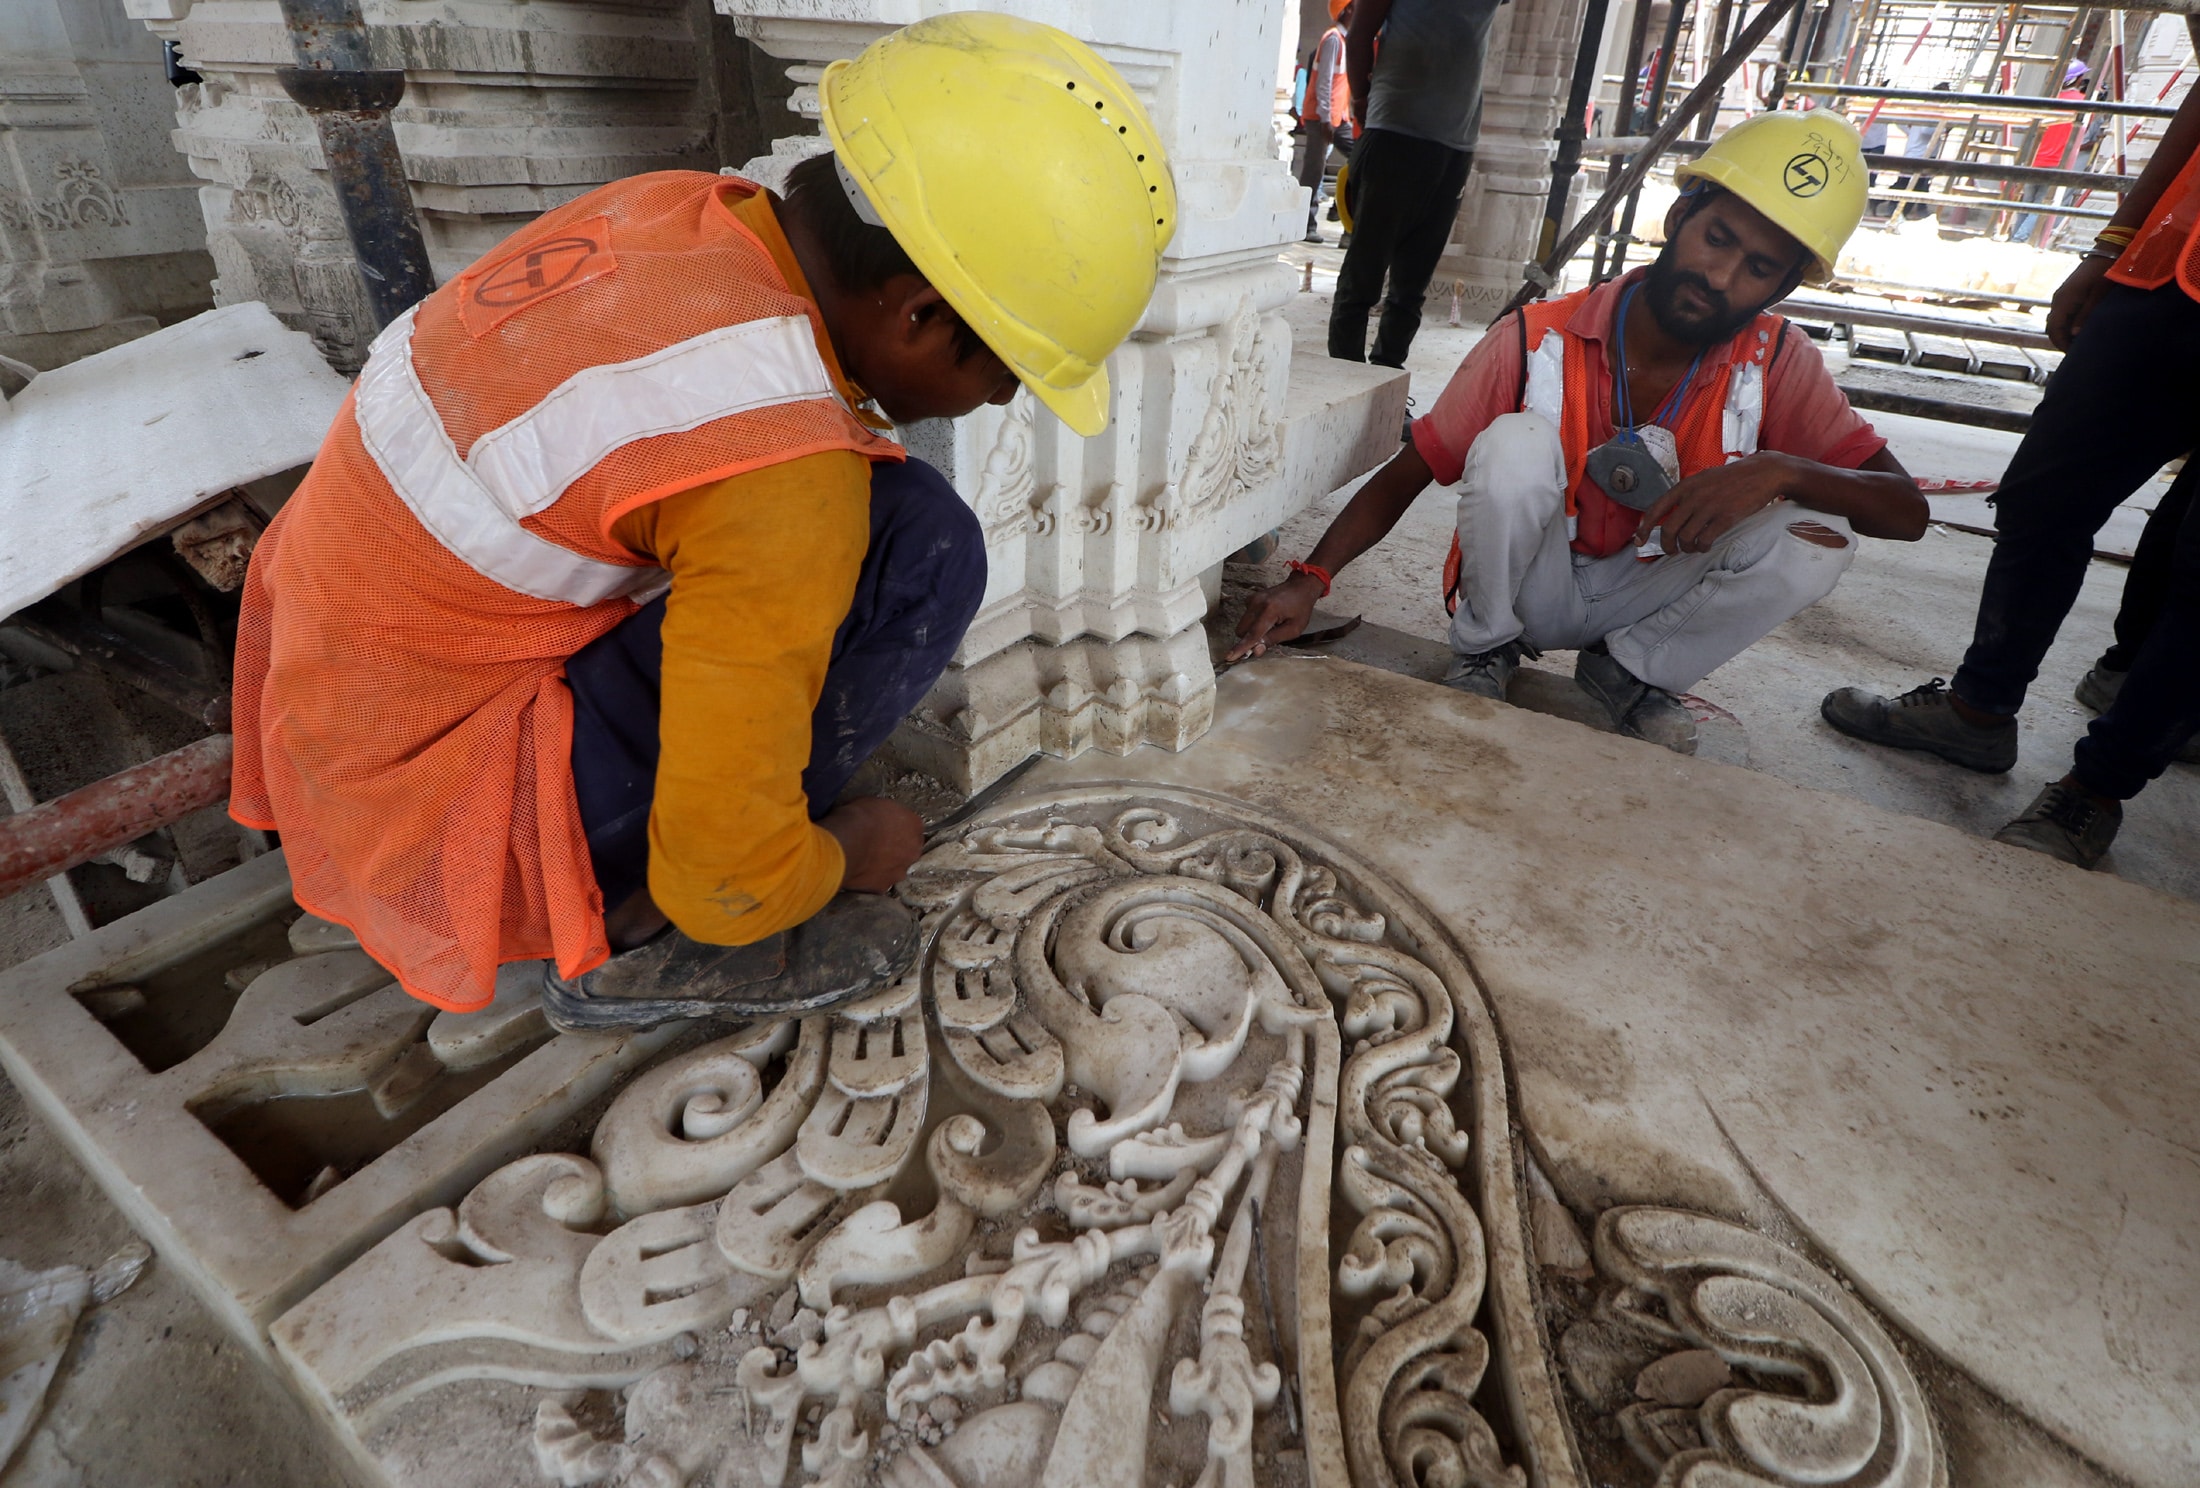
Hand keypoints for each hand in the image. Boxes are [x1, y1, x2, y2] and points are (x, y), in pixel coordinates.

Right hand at [822, 796, 924, 892]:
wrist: (846, 842)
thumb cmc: (858, 818)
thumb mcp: (875, 803)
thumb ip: (885, 815)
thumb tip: (878, 818)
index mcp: (915, 825)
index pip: (912, 827)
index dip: (897, 828)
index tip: (885, 829)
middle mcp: (913, 850)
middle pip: (908, 850)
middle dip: (895, 849)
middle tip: (876, 845)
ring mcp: (900, 871)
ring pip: (895, 868)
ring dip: (885, 865)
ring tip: (865, 860)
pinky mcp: (883, 886)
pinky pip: (879, 882)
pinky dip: (871, 878)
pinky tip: (858, 871)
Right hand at [1227, 572, 1321, 660]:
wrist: (1300, 587)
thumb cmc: (1300, 609)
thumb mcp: (1294, 629)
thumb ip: (1274, 639)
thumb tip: (1256, 650)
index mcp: (1270, 610)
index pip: (1253, 633)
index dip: (1242, 647)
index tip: (1230, 657)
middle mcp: (1257, 603)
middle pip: (1242, 630)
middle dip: (1249, 639)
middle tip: (1267, 637)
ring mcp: (1252, 599)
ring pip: (1242, 625)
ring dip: (1252, 630)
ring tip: (1270, 625)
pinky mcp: (1250, 599)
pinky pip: (1245, 617)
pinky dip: (1253, 622)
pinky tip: (1267, 618)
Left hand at [1634, 452, 1790, 553]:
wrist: (1762, 473)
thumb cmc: (1732, 478)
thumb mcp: (1704, 478)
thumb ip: (1687, 493)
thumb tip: (1670, 513)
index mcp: (1685, 486)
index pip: (1655, 509)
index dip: (1643, 528)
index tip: (1638, 541)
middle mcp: (1693, 496)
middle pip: (1668, 529)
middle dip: (1666, 545)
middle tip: (1671, 551)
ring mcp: (1709, 507)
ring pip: (1685, 538)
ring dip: (1686, 548)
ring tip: (1692, 548)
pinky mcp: (1725, 517)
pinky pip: (1704, 540)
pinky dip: (1702, 548)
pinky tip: (1705, 546)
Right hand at [2045, 254, 2111, 350]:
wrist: (2108, 251)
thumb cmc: (2106, 272)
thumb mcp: (2099, 295)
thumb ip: (2086, 314)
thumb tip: (2074, 334)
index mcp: (2064, 301)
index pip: (2054, 329)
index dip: (2062, 344)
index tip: (2073, 355)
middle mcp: (2058, 299)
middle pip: (2052, 327)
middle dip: (2061, 341)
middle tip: (2076, 353)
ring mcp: (2061, 296)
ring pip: (2056, 321)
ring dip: (2064, 333)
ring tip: (2079, 342)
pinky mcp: (2067, 294)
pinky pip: (2061, 314)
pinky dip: (2066, 325)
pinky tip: (2079, 328)